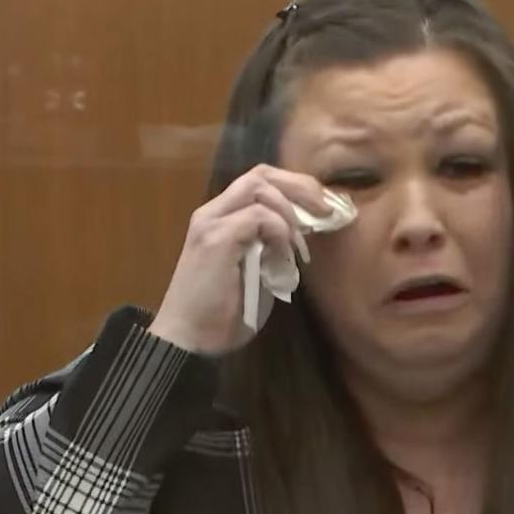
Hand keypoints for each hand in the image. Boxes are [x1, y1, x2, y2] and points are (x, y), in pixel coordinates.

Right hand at [147, 164, 330, 354]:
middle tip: (325, 209)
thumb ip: (271, 247)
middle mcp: (212, 212)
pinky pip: (258, 217)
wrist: (189, 339)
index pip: (258, 181)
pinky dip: (279, 232)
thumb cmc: (221, 314)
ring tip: (299, 245)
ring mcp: (211, 223)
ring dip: (289, 213)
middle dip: (299, 186)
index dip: (294, 187)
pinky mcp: (216, 239)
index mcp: (220, 218)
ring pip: (259, 187)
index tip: (321, 207)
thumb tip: (301, 234)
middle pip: (260, 174)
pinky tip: (283, 256)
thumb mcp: (256, 273)